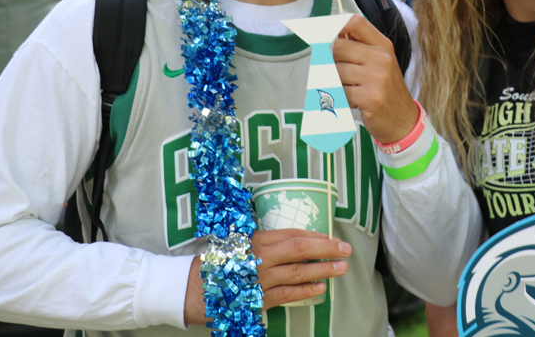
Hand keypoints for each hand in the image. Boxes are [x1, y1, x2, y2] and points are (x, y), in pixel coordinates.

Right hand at [185, 229, 351, 324]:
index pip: (293, 234)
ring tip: (340, 269)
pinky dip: (304, 291)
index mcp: (256, 239)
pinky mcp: (257, 299)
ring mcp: (260, 279)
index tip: (334, 238)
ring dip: (322, 270)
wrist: (188, 287)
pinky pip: (286, 295)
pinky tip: (320, 289)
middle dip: (327, 250)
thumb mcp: (239, 241)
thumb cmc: (215, 261)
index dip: (317, 236)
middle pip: (300, 250)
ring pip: (298, 273)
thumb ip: (264, 240)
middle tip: (346, 251)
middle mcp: (260, 257)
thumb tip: (293, 239)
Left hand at [332, 14, 418, 143]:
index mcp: (383, 46)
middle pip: (339, 47)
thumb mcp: (381, 62)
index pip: (355, 23)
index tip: (327, 32)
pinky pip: (341, 92)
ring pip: (336, 71)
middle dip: (336, 61)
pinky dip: (343, 98)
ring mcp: (376, 78)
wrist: (403, 119)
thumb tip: (336, 33)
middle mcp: (381, 58)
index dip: (336, 25)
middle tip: (348, 74)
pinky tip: (356, 100)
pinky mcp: (370, 97)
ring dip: (339, 82)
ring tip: (354, 89)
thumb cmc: (387, 90)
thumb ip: (360, 46)